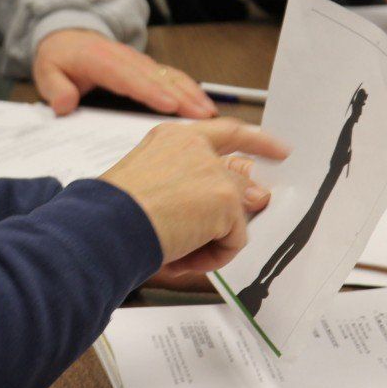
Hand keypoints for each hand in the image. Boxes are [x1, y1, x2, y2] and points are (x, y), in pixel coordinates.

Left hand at [32, 29, 216, 118]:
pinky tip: (203, 103)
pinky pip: (170, 76)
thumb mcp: (47, 71)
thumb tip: (64, 104)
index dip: (150, 91)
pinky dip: (188, 88)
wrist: (66, 35)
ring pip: (168, 75)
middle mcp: (124, 57)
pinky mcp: (146, 66)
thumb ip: (55, 88)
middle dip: (181, 96)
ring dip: (190, 92)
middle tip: (202, 117)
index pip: (127, 77)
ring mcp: (138, 61)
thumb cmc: (59, 57)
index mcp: (100, 59)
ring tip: (209, 112)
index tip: (169, 105)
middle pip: (156, 77)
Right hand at [101, 118, 288, 277]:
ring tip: (179, 250)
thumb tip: (254, 195)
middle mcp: (196, 147)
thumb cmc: (115, 210)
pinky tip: (185, 256)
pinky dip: (214, 256)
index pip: (224, 132)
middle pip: (238, 175)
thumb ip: (197, 184)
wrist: (107, 224)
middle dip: (242, 203)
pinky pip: (235, 239)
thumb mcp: (153, 184)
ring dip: (212, 238)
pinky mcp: (225, 200)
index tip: (279, 149)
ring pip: (235, 212)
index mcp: (173, 137)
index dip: (254, 140)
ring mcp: (213, 172)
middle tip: (245, 213)